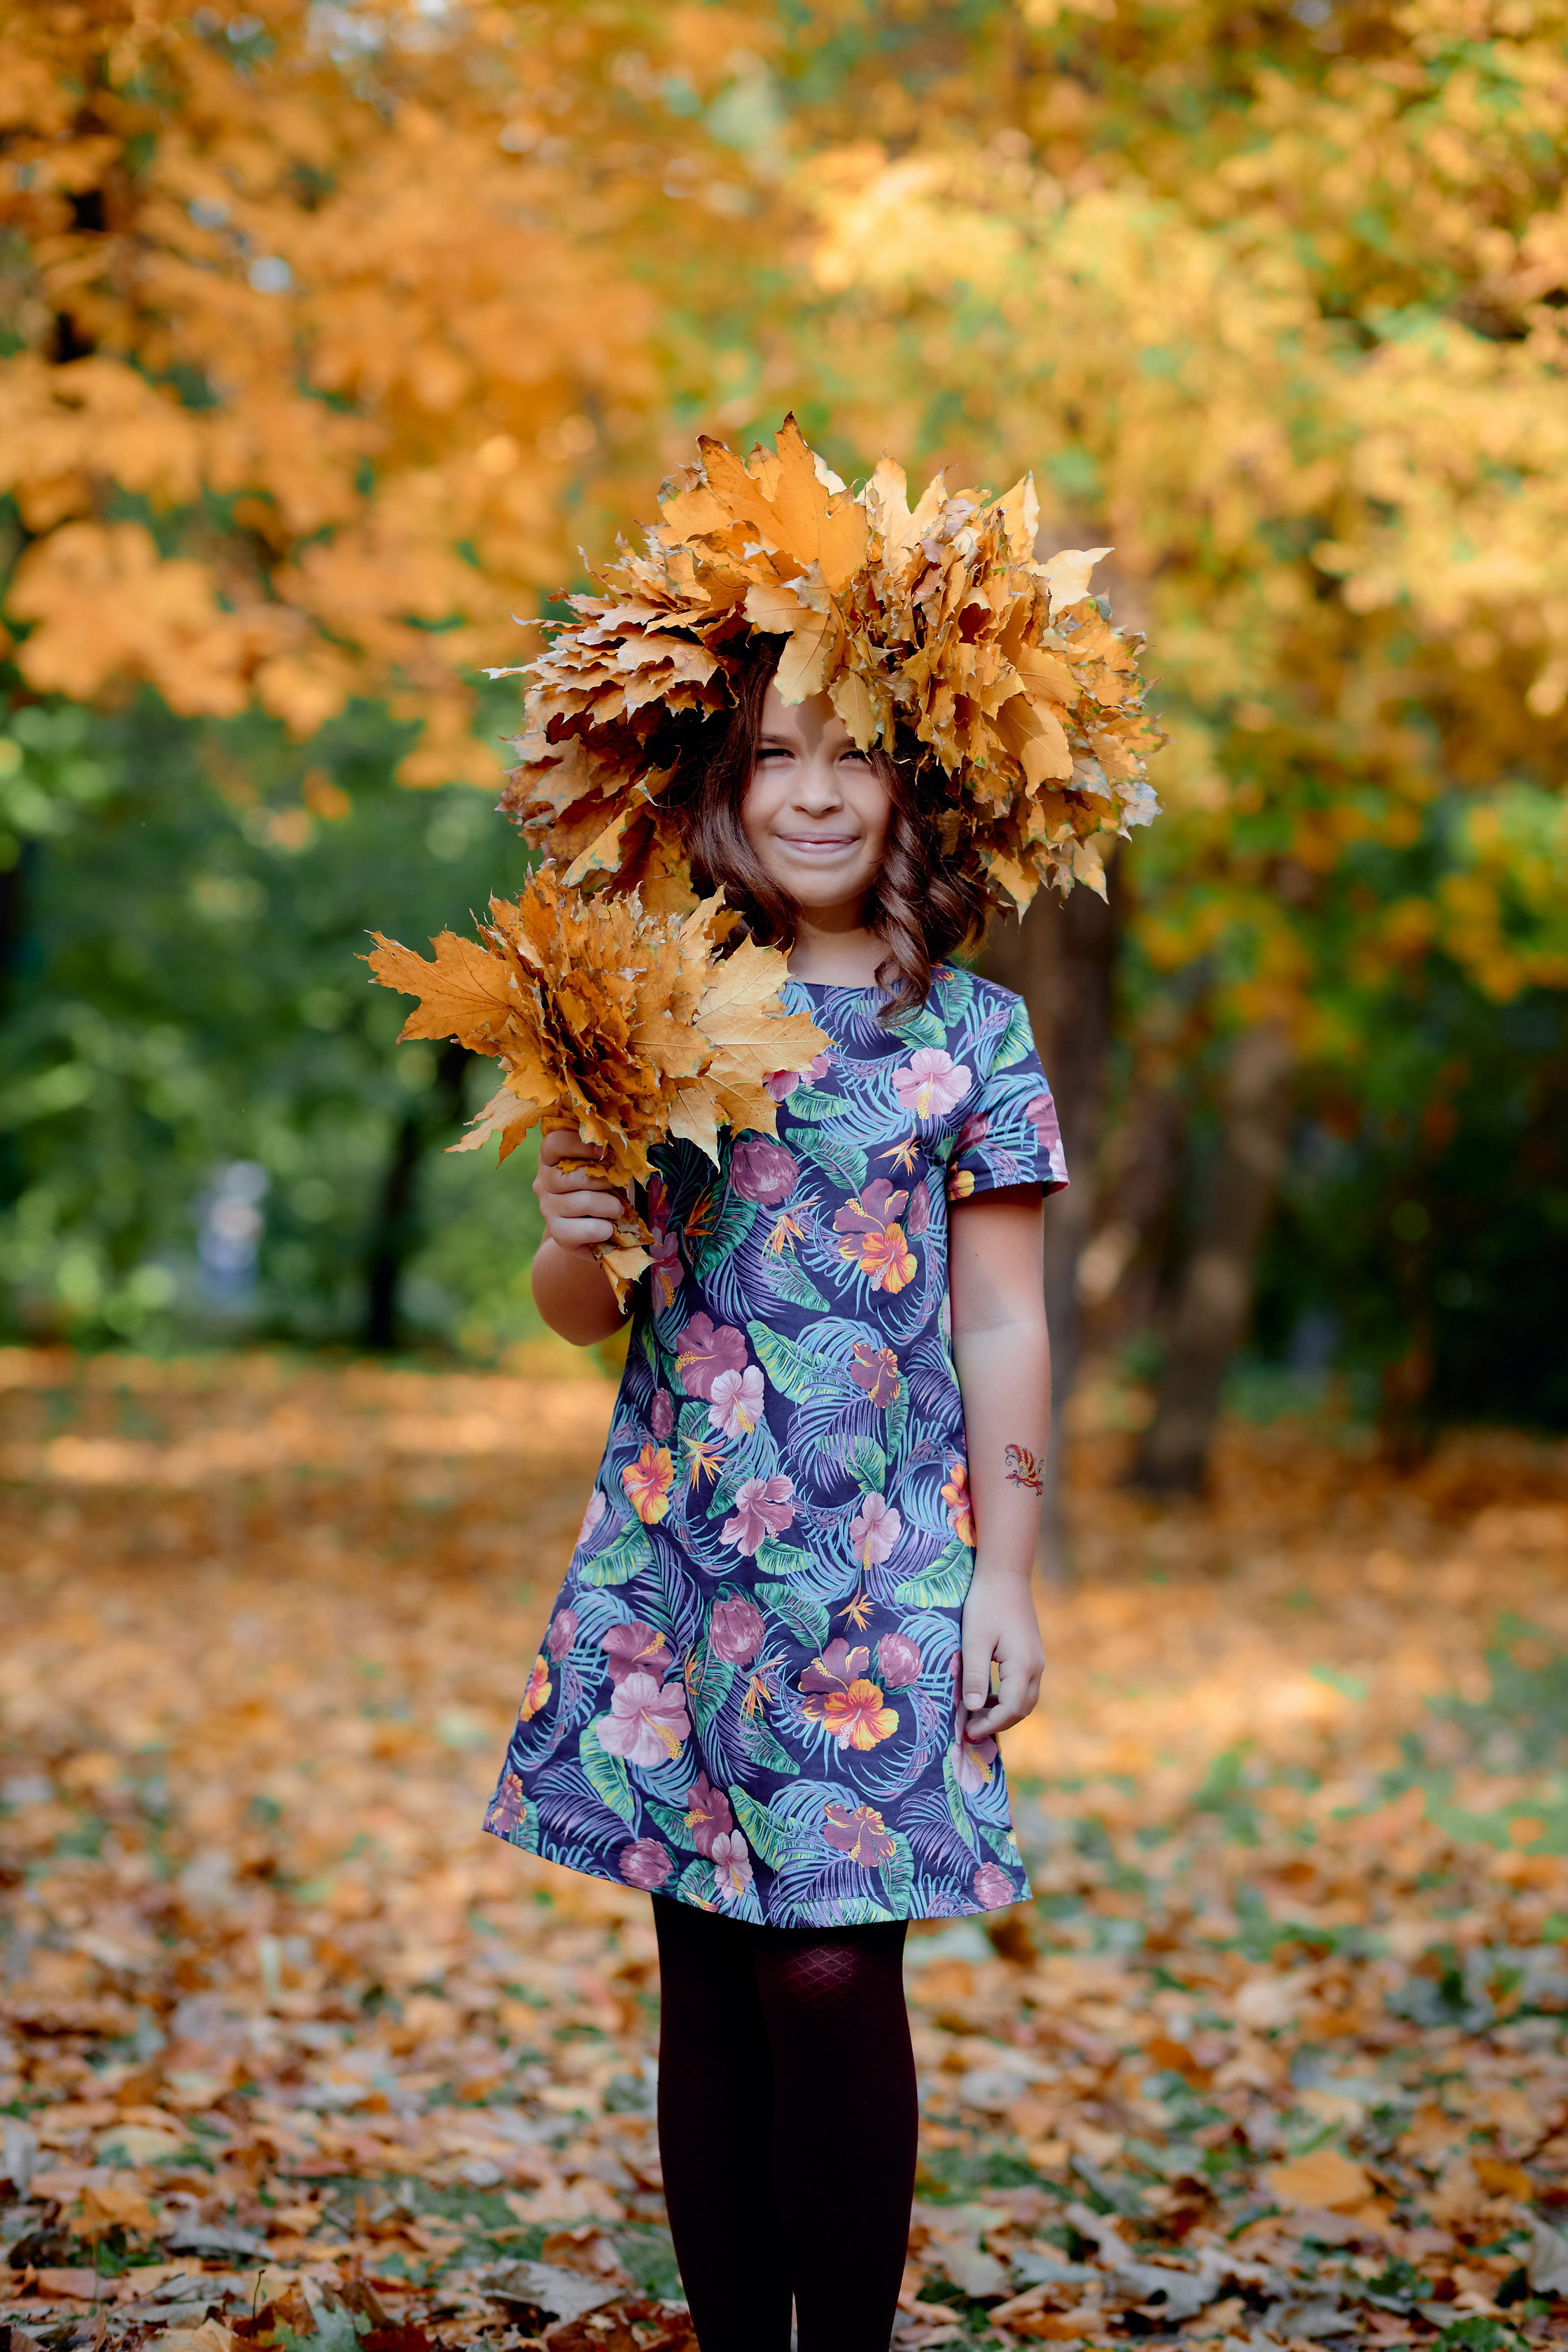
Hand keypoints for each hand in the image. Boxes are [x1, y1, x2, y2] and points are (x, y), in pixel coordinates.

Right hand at [533, 1128, 625, 1255]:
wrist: (587, 1230)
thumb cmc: (597, 1190)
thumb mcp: (597, 1168)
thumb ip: (601, 1157)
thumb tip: (619, 1149)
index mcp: (551, 1159)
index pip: (553, 1144)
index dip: (578, 1144)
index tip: (601, 1150)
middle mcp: (543, 1182)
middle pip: (572, 1176)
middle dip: (603, 1180)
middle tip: (616, 1184)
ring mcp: (548, 1208)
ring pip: (582, 1202)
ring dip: (609, 1205)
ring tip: (618, 1209)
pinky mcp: (558, 1233)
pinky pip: (584, 1230)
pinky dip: (603, 1229)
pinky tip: (608, 1228)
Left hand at [959, 1567, 1044, 1739]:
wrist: (1005, 1575)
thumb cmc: (986, 1604)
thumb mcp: (974, 1640)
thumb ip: (976, 1676)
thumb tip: (974, 1710)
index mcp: (1023, 1666)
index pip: (1010, 1710)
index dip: (989, 1725)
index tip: (966, 1732)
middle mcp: (1036, 1667)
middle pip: (1021, 1709)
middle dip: (997, 1724)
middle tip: (969, 1729)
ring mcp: (1036, 1661)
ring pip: (1025, 1700)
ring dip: (1003, 1713)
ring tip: (975, 1717)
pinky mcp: (1031, 1655)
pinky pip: (1023, 1687)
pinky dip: (1007, 1699)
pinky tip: (986, 1697)